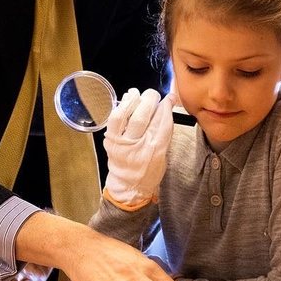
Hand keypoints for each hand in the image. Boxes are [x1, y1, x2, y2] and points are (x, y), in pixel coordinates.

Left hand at [103, 88, 174, 208]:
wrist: (128, 186)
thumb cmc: (148, 170)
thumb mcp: (164, 154)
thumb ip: (164, 131)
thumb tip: (166, 106)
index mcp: (156, 150)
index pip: (163, 122)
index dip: (166, 106)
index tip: (169, 98)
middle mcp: (138, 145)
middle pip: (144, 116)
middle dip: (150, 100)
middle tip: (154, 94)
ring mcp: (121, 143)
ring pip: (126, 116)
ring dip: (133, 100)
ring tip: (138, 93)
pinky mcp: (110, 141)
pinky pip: (114, 120)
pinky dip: (121, 107)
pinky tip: (127, 99)